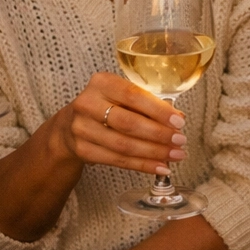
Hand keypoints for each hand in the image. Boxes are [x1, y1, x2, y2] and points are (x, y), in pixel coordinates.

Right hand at [51, 72, 188, 175]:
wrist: (69, 125)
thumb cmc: (105, 105)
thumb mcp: (121, 95)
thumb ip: (147, 102)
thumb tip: (177, 118)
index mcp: (101, 83)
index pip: (133, 96)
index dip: (157, 110)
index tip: (178, 121)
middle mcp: (88, 104)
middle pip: (128, 123)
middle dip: (159, 134)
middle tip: (180, 140)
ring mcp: (82, 129)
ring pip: (124, 146)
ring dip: (154, 153)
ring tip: (175, 155)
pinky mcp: (83, 150)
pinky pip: (118, 161)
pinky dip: (142, 165)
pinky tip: (160, 166)